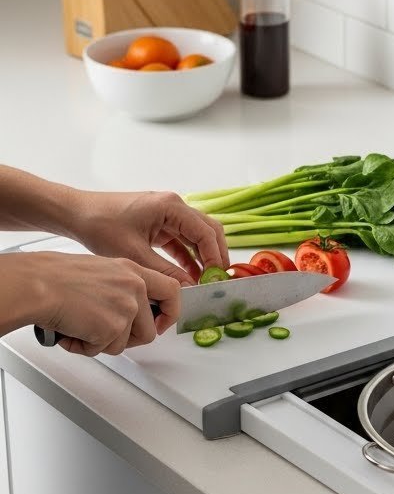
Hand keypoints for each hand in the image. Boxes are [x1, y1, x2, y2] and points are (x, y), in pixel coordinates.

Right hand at [34, 252, 180, 356]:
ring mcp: (126, 308)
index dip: (170, 312)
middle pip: (150, 330)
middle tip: (108, 337)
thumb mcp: (101, 270)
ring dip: (103, 343)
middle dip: (129, 340)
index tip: (162, 323)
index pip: (171, 290)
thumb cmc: (57, 277)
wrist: (38, 284)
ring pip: (126, 344)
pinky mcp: (113, 327)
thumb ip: (122, 288)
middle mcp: (134, 287)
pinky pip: (104, 350)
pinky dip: (86, 347)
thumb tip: (131, 311)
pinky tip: (72, 332)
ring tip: (81, 328)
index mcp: (132, 270)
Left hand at [66, 190, 228, 284]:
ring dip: (202, 257)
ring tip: (204, 282)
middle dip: (215, 255)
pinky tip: (188, 276)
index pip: (206, 232)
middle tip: (216, 280)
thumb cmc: (100, 225)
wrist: (76, 214)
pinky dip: (187, 257)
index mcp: (171, 206)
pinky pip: (181, 240)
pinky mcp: (158, 223)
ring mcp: (167, 214)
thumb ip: (165, 271)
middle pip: (208, 230)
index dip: (215, 257)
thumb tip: (188, 287)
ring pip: (196, 236)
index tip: (216, 278)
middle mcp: (173, 206)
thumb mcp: (134, 254)